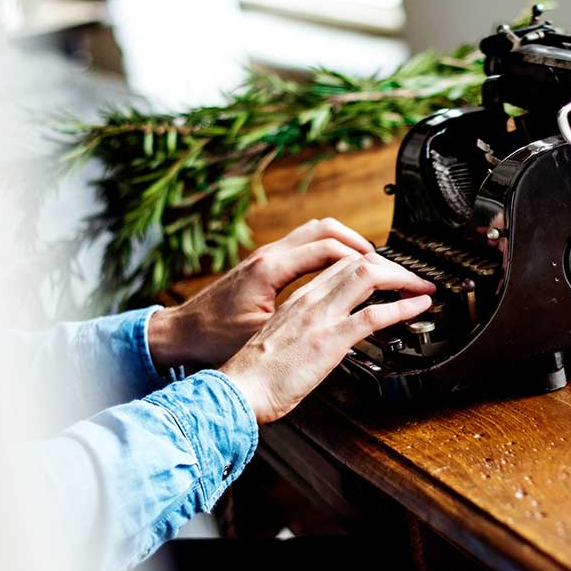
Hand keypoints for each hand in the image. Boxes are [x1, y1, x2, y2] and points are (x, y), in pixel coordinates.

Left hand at [147, 218, 373, 369]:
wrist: (179, 334)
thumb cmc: (212, 340)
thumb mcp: (261, 338)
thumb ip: (299, 327)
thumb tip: (336, 331)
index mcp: (271, 270)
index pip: (332, 251)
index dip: (368, 262)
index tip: (390, 275)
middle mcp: (270, 255)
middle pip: (328, 231)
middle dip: (364, 245)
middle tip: (390, 265)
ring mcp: (266, 255)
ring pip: (317, 231)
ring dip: (347, 243)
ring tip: (371, 263)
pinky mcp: (264, 264)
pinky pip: (307, 244)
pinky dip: (330, 251)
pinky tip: (341, 270)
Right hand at [220, 251, 434, 423]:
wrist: (238, 390)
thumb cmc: (254, 376)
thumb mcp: (282, 342)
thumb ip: (306, 332)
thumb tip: (328, 340)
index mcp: (298, 300)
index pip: (339, 264)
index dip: (369, 264)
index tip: (388, 275)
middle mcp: (310, 300)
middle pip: (357, 262)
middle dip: (392, 266)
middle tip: (412, 279)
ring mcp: (321, 317)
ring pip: (368, 276)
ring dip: (402, 278)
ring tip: (422, 286)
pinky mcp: (330, 340)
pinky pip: (374, 315)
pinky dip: (403, 307)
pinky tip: (419, 306)